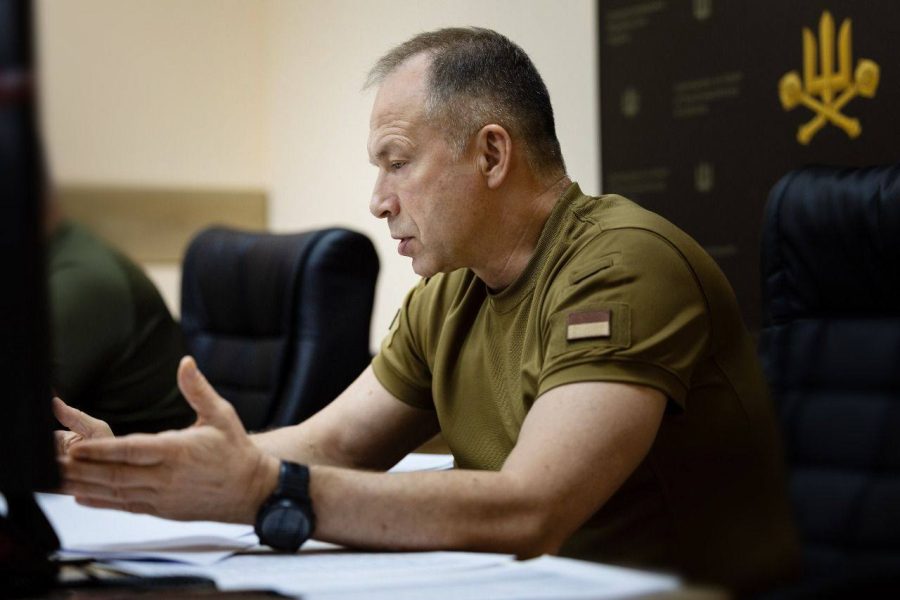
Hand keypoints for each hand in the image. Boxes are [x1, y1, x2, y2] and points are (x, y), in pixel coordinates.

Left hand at [60, 356, 279, 523]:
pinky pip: (126, 506)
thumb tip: (185, 362)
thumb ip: (198, 389)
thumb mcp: (221, 414)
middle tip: (56, 463)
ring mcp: (162, 497)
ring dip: (85, 487)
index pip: (132, 451)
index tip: (77, 447)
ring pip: (116, 493)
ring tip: (60, 480)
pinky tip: (82, 497)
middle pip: (116, 475)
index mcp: (178, 451)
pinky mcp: (162, 509)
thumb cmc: (236, 450)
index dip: (102, 451)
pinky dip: (102, 502)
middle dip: (83, 470)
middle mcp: (166, 477)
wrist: (251, 490)